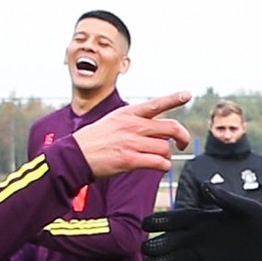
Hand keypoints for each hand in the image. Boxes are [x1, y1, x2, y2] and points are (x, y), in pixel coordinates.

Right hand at [72, 91, 192, 176]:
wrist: (74, 155)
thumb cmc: (94, 139)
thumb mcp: (113, 120)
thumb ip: (135, 121)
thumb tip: (157, 129)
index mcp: (128, 114)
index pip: (155, 103)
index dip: (174, 98)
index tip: (187, 94)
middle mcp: (132, 126)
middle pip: (170, 128)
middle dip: (182, 136)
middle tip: (182, 143)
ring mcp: (131, 143)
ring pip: (165, 148)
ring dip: (167, 155)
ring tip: (160, 158)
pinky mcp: (129, 160)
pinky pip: (158, 163)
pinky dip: (163, 166)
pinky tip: (159, 166)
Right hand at [142, 188, 261, 260]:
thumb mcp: (246, 208)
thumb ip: (226, 199)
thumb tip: (206, 186)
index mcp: (203, 218)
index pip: (175, 219)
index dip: (159, 221)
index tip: (145, 224)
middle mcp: (199, 236)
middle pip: (169, 240)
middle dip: (155, 244)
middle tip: (144, 248)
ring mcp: (203, 253)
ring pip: (174, 258)